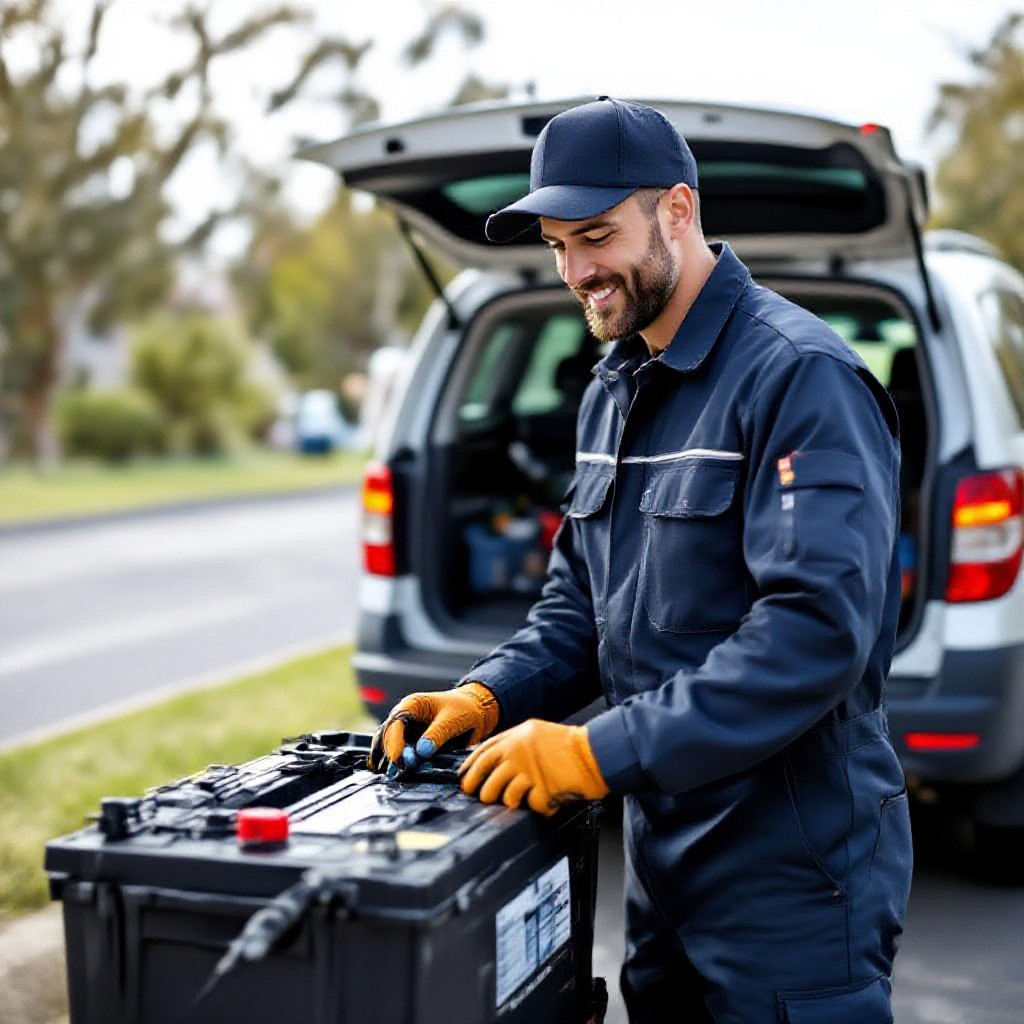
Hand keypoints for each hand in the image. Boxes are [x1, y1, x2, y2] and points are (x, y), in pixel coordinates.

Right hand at [367, 683, 499, 771]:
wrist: (476, 712)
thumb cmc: (464, 709)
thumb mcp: (453, 719)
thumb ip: (437, 734)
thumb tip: (421, 751)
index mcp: (411, 705)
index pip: (394, 724)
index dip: (394, 743)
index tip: (399, 760)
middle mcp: (404, 719)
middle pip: (387, 738)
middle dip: (391, 755)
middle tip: (399, 772)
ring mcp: (406, 733)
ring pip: (389, 749)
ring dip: (391, 762)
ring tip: (396, 777)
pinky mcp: (411, 746)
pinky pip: (400, 757)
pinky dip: (398, 766)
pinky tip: (397, 776)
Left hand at [457, 719, 608, 815]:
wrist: (594, 753)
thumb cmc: (569, 745)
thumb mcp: (536, 732)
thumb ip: (514, 743)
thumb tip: (493, 761)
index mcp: (515, 736)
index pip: (481, 753)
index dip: (469, 769)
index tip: (465, 780)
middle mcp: (516, 751)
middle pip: (483, 777)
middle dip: (480, 791)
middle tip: (484, 798)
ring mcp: (527, 770)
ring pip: (501, 795)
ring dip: (508, 802)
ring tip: (519, 801)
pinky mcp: (540, 788)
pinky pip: (530, 806)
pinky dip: (539, 807)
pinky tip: (546, 801)